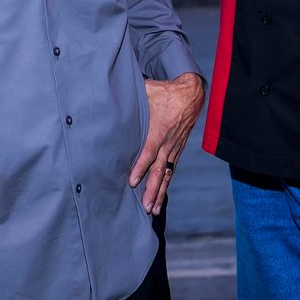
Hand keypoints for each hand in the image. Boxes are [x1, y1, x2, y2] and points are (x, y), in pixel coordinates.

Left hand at [129, 72, 204, 214]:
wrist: (190, 95)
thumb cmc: (164, 91)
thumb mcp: (147, 90)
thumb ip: (130, 95)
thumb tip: (109, 91)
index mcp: (158, 130)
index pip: (148, 152)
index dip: (140, 167)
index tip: (132, 182)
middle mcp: (167, 143)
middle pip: (159, 170)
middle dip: (152, 190)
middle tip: (146, 206)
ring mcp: (174, 148)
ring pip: (166, 174)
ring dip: (160, 193)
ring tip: (153, 210)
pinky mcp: (177, 150)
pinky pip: (171, 170)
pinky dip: (166, 184)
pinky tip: (161, 197)